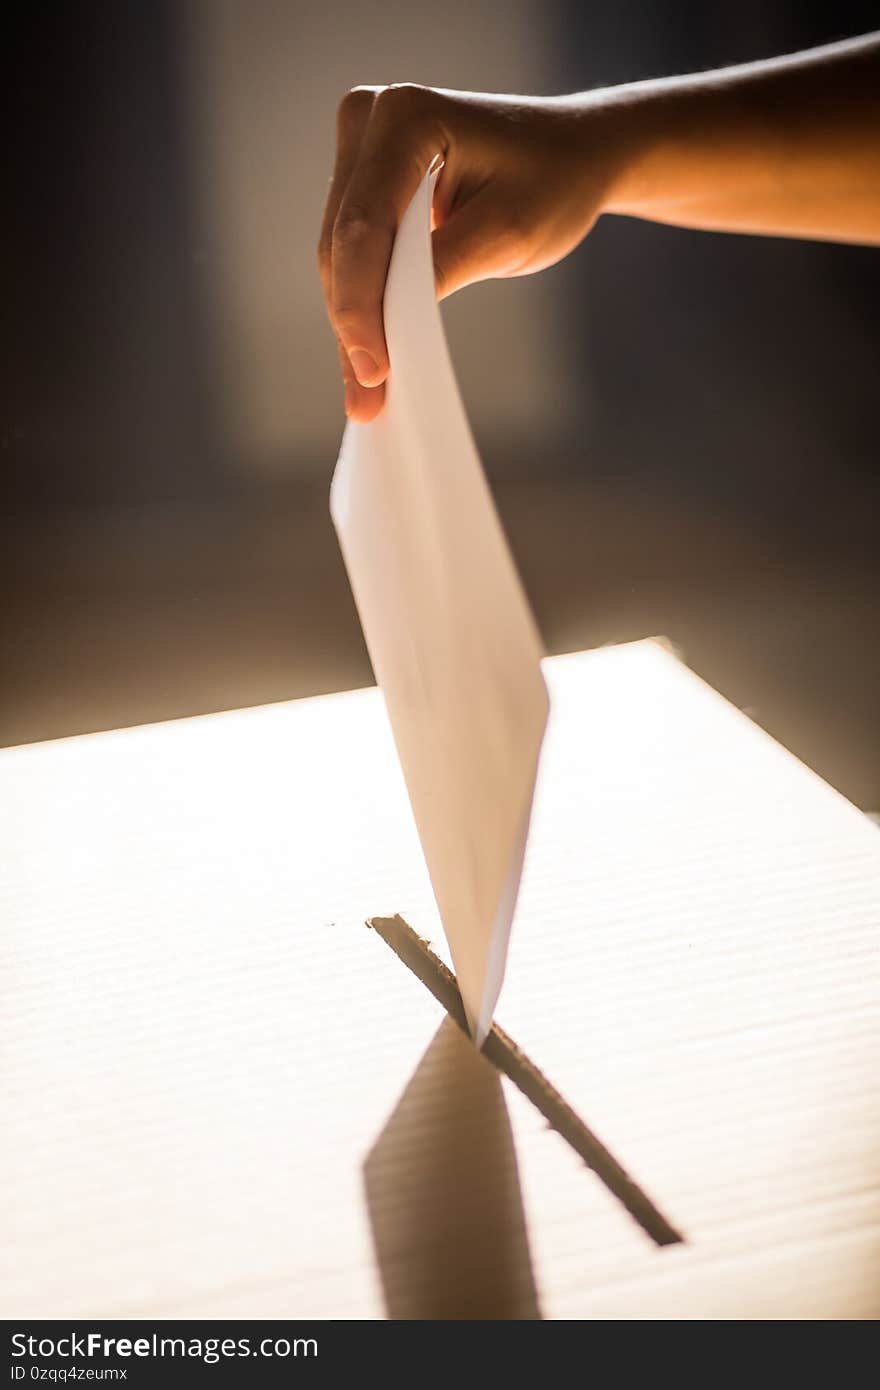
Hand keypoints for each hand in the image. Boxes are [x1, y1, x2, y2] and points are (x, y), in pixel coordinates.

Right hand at [318, 86, 614, 421]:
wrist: (576, 153)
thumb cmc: (553, 183)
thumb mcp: (503, 234)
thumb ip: (437, 274)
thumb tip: (381, 335)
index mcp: (405, 116)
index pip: (364, 227)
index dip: (362, 306)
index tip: (373, 373)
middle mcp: (369, 117)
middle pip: (341, 244)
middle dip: (353, 325)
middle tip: (365, 402)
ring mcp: (361, 145)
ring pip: (338, 254)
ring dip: (352, 323)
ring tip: (366, 395)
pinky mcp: (365, 176)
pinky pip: (353, 251)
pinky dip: (365, 304)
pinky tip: (369, 358)